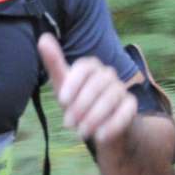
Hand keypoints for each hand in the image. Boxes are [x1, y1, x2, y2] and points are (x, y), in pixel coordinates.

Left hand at [37, 33, 136, 147]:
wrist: (99, 125)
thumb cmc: (77, 101)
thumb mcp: (63, 86)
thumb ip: (54, 64)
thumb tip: (43, 37)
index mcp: (90, 66)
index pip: (84, 67)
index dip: (73, 83)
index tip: (62, 101)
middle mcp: (108, 74)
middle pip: (98, 84)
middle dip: (81, 105)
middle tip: (68, 123)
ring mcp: (121, 89)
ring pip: (112, 98)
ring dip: (94, 117)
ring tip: (81, 132)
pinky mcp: (131, 105)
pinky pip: (126, 111)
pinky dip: (113, 124)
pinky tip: (99, 136)